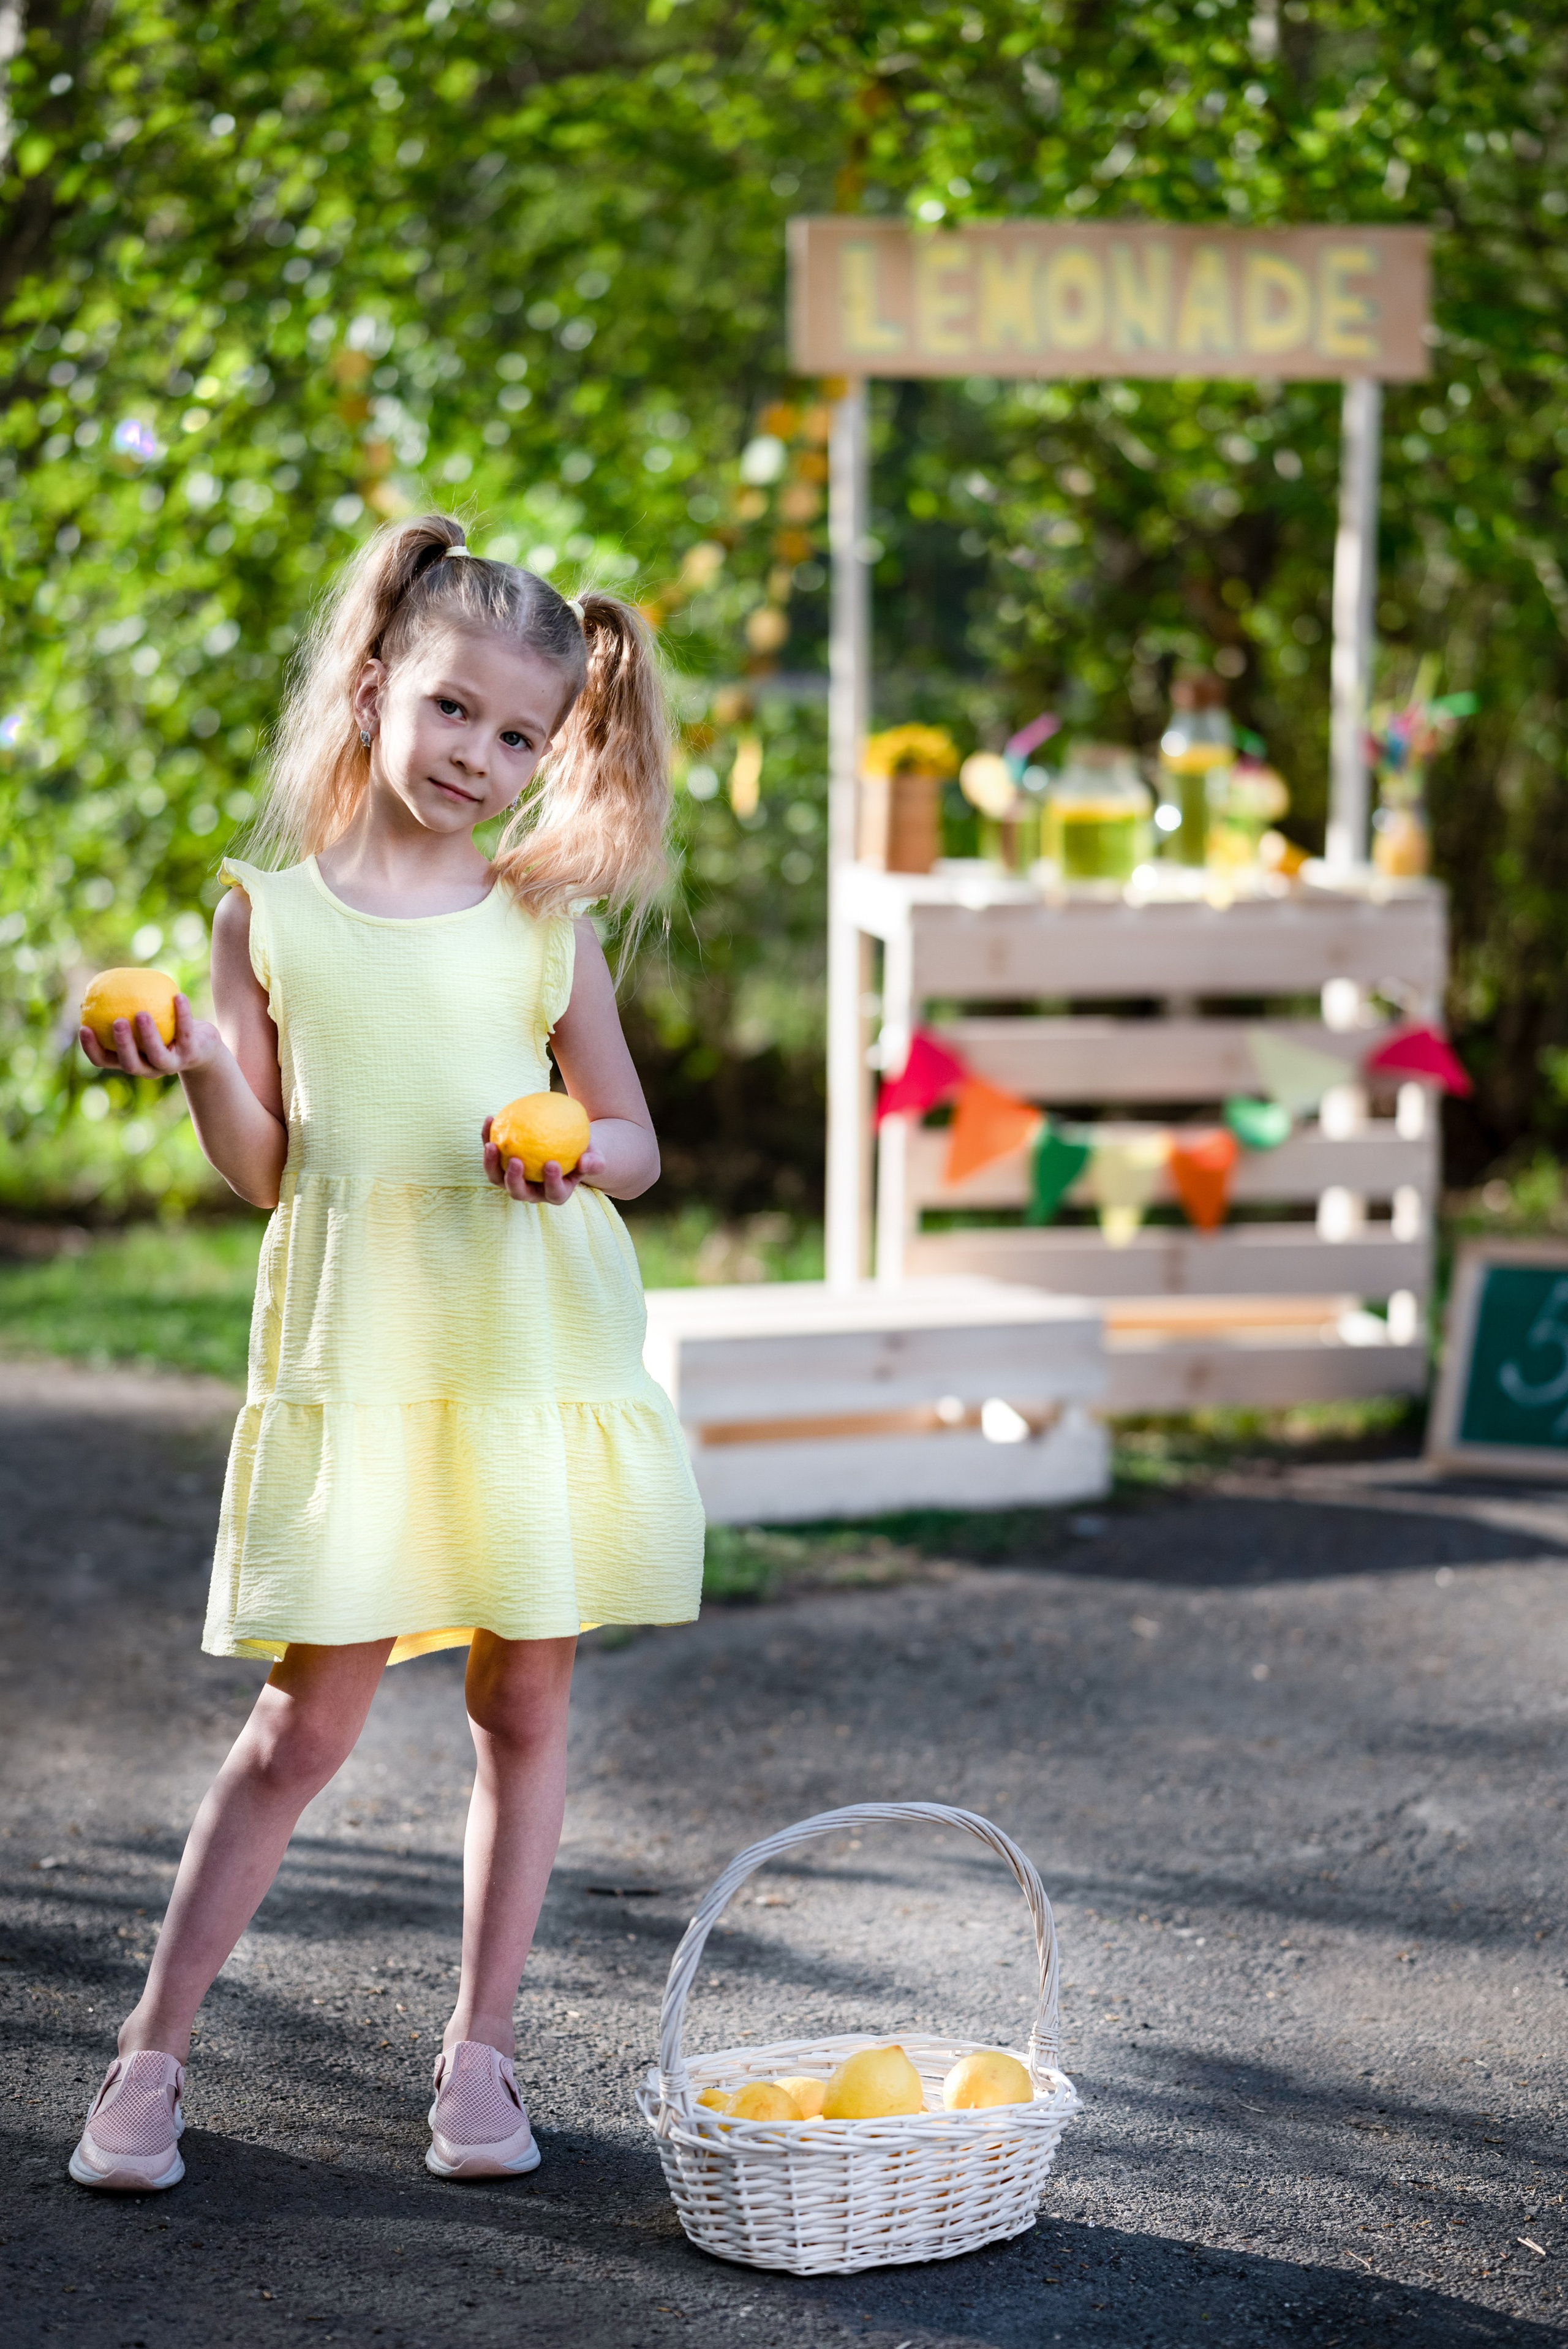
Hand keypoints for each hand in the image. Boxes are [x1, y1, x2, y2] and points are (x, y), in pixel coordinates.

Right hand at [78, 994, 221, 1078]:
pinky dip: (182, 1015)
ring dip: (148, 1035)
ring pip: (157, 1055)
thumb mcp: (143, 1021)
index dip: (92, 1049)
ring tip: (141, 1013)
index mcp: (131, 1060)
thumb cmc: (164, 1029)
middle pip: (130, 1063)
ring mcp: (171, 1065)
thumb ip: (122, 1009)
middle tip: (117, 1021)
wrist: (203, 1047)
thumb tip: (94, 989)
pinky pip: (185, 1033)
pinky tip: (178, 996)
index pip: (105, 1060)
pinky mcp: (192, 1055)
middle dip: (122, 1044)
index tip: (84, 1028)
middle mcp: (148, 1068)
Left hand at [481, 1113, 605, 1204]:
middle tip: (516, 1160)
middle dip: (514, 1180)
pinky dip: (487, 1137)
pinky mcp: (501, 1164)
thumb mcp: (595, 1155)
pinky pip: (492, 1154)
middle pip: (519, 1192)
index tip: (552, 1164)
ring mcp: (514, 1180)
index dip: (552, 1182)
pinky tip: (490, 1119)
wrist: (566, 1144)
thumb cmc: (583, 1151)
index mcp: (556, 1193)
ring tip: (491, 1144)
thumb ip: (594, 1161)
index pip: (553, 1193)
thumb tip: (586, 1162)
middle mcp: (532, 1191)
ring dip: (491, 1164)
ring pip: (498, 1178)